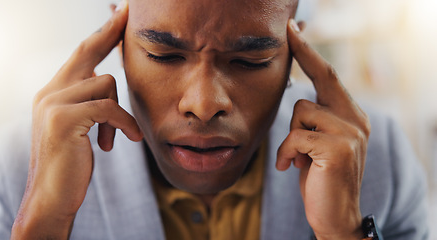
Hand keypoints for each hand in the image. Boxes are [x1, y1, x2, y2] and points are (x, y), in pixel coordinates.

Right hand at [11, 2, 141, 238]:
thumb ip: (86, 101)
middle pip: (88, 52)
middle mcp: (49, 92)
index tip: (120, 15)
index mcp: (53, 92)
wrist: (51, 196)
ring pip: (106, 84)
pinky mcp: (63, 118)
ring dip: (119, 113)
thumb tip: (103, 79)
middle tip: (128, 9)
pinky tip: (126, 141)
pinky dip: (124, 124)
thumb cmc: (70, 163)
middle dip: (110, 31)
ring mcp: (53, 103)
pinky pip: (109, 108)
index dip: (102, 33)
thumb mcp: (78, 127)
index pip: (81, 54)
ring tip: (114, 137)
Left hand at [276, 20, 369, 239]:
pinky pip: (295, 136)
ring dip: (289, 136)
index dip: (311, 53)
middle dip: (305, 51)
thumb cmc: (319, 178)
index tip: (296, 31)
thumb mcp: (315, 145)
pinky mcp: (338, 148)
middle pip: (324, 78)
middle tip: (290, 29)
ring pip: (301, 110)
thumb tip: (298, 100)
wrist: (334, 216)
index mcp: (350, 116)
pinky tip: (290, 167)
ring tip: (295, 158)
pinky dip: (285, 152)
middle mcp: (356, 119)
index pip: (329, 78)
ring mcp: (351, 133)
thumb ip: (313, 122)